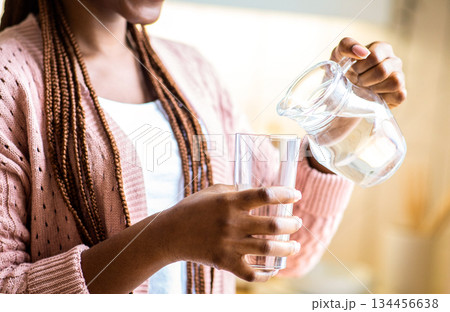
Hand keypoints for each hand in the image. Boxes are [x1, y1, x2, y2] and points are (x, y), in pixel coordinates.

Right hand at [159, 184, 302, 281]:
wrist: (170, 233)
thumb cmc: (192, 209)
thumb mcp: (212, 192)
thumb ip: (235, 190)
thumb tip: (256, 192)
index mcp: (230, 202)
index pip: (265, 195)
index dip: (285, 194)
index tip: (296, 195)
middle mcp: (233, 223)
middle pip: (273, 225)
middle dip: (292, 224)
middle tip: (297, 222)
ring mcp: (230, 244)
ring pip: (268, 249)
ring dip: (287, 247)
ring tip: (295, 245)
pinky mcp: (225, 262)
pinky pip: (251, 273)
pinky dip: (265, 274)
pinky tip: (273, 270)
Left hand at [331, 37, 406, 107]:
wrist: (341, 92)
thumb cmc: (343, 70)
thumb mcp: (338, 55)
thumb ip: (346, 45)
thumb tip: (362, 52)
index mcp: (382, 48)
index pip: (374, 56)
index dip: (360, 67)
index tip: (353, 70)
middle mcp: (394, 61)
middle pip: (383, 70)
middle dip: (365, 79)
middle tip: (358, 80)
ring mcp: (400, 77)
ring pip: (395, 82)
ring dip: (376, 88)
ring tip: (367, 88)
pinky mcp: (400, 93)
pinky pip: (400, 95)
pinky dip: (385, 98)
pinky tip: (375, 96)